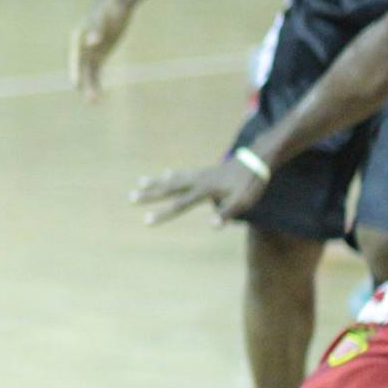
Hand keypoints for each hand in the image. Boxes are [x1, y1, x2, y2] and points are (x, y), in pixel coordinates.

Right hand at [71, 0, 132, 100]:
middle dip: (84, 83)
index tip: (76, 84)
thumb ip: (96, 30)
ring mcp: (90, 52)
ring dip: (90, 87)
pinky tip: (99, 95)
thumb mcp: (104, 18)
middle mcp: (81, 48)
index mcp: (79, 39)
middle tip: (89, 99)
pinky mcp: (99, 55)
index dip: (75, 71)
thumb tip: (92, 43)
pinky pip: (96, 72)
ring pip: (88, 73)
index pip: (76, 58)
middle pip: (81, 68)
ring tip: (93, 102)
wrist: (115, 4)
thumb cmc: (109, 8)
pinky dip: (97, 82)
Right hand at [132, 154, 267, 226]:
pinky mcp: (204, 171)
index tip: (145, 221)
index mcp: (204, 190)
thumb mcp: (243, 201)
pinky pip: (182, 173)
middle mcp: (197, 180)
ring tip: (139, 182)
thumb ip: (226, 213)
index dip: (162, 214)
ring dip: (155, 182)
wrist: (256, 161)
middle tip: (130, 198)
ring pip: (172, 179)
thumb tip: (211, 226)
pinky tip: (165, 174)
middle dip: (149, 194)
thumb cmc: (250, 184)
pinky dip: (171, 175)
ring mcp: (199, 174)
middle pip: (168, 188)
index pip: (179, 204)